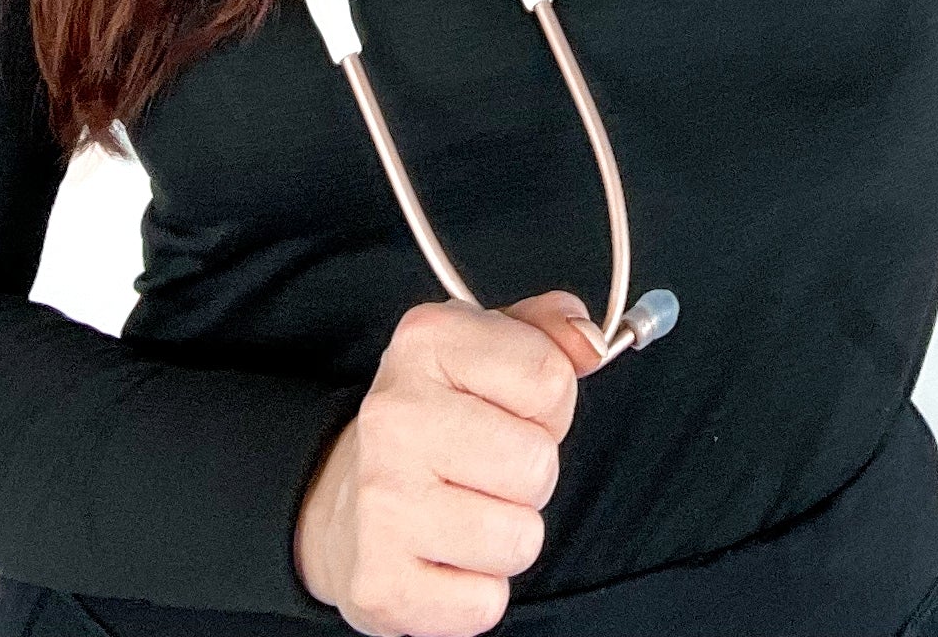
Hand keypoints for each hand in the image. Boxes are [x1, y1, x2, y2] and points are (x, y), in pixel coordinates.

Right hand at [294, 292, 604, 634]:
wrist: (347, 504)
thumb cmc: (439, 420)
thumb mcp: (489, 350)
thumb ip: (551, 333)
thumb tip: (591, 343)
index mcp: (426, 340)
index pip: (551, 379)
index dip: (550, 405)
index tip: (512, 410)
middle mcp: (394, 415)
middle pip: (538, 465)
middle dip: (532, 476)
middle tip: (489, 470)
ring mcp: (380, 502)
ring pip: (519, 539)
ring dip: (508, 535)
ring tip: (468, 512)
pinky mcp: (379, 584)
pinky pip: (485, 604)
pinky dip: (477, 593)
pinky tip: (445, 559)